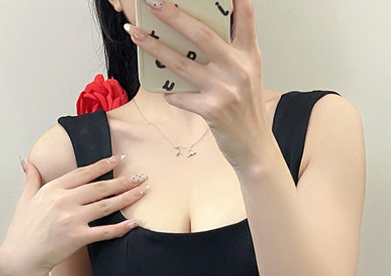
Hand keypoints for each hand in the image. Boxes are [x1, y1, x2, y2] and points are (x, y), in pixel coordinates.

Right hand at [0, 155, 146, 275]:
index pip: (82, 173)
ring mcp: (71, 219)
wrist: (21, 258)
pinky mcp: (77, 237)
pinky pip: (105, 231)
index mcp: (52, 189)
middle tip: (140, 176)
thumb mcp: (25, 201)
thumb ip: (31, 180)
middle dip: (122, 181)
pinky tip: (134, 223)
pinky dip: (121, 228)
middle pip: (99, 187)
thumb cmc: (23, 231)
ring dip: (127, 198)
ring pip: (106, 205)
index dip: (102, 165)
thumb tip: (26, 163)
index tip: (117, 159)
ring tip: (143, 191)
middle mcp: (63, 201)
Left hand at [125, 0, 269, 170]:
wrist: (254, 146)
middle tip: (153, 2)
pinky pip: (181, 96)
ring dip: (155, 47)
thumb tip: (195, 34)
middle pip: (202, 34)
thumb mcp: (247, 75)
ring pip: (183, 63)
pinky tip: (164, 90)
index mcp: (249, 55)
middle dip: (173, 15)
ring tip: (136, 34)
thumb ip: (230, 52)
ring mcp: (225, 90)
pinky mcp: (213, 110)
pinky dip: (170, 92)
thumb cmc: (246, 110)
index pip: (244, 15)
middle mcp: (239, 68)